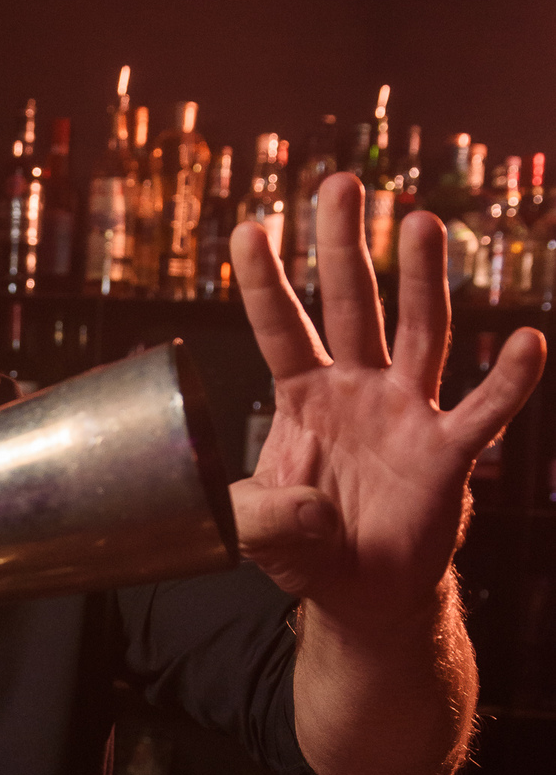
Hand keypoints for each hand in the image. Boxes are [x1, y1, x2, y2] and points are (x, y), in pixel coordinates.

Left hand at [227, 172, 545, 627]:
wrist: (363, 590)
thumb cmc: (307, 547)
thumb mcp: (255, 533)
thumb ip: (256, 517)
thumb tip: (302, 507)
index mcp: (304, 397)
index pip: (281, 329)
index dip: (265, 282)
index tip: (250, 229)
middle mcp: (357, 388)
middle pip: (351, 304)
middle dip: (343, 245)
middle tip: (338, 183)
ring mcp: (406, 412)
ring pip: (418, 332)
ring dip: (422, 279)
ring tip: (421, 222)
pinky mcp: (448, 451)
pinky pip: (482, 411)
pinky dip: (507, 380)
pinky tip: (526, 342)